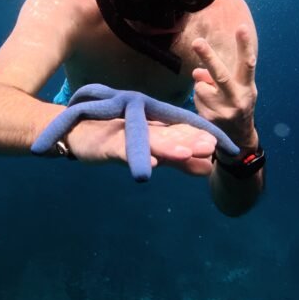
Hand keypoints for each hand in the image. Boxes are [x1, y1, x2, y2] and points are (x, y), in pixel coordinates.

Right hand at [67, 118, 217, 175]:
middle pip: (169, 136)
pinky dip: (137, 157)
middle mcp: (144, 130)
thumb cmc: (116, 141)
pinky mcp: (107, 147)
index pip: (181, 133)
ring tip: (184, 154)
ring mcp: (125, 138)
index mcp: (156, 130)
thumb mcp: (151, 152)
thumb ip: (178, 162)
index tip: (221, 145)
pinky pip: (123, 152)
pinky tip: (150, 165)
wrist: (77, 134)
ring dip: (166, 148)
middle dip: (189, 141)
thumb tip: (208, 168)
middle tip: (211, 146)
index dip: (199, 138)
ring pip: (149, 143)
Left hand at [191, 24, 257, 147]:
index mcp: (247, 88)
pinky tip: (209, 106)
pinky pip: (196, 99)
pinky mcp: (209, 119)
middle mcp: (237, 99)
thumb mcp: (237, 88)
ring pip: (201, 86)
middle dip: (208, 57)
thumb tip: (197, 72)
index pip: (247, 64)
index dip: (244, 46)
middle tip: (197, 41)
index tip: (242, 28)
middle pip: (220, 75)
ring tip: (212, 96)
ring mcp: (223, 111)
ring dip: (202, 86)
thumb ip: (222, 75)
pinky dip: (199, 98)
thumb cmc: (237, 104)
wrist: (238, 137)